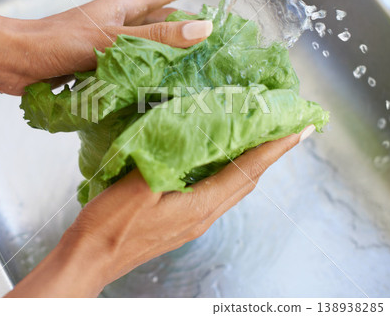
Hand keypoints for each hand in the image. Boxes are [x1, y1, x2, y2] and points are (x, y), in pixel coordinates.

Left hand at [0, 0, 222, 94]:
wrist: (21, 62)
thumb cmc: (60, 42)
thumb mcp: (114, 38)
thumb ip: (156, 37)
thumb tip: (201, 29)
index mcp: (125, 6)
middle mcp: (123, 23)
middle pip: (165, 20)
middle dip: (190, 25)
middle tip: (216, 36)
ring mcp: (114, 43)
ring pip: (153, 44)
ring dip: (172, 53)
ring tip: (197, 64)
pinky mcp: (105, 63)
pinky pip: (137, 64)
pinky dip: (152, 72)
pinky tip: (164, 84)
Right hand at [6, 126, 313, 297]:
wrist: (91, 258)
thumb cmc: (110, 226)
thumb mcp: (136, 187)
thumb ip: (166, 161)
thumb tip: (189, 137)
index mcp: (199, 206)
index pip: (246, 172)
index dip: (273, 150)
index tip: (298, 130)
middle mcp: (204, 215)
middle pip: (247, 182)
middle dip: (270, 156)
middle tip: (286, 131)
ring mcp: (194, 221)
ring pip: (234, 188)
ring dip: (251, 164)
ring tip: (262, 142)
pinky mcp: (182, 221)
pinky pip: (217, 192)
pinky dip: (229, 173)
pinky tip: (220, 162)